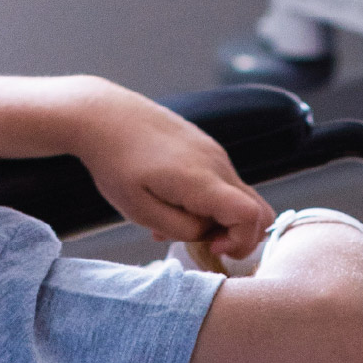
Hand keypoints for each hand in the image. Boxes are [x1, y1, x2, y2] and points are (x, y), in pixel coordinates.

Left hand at [73, 84, 273, 258]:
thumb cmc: (115, 164)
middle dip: (239, 235)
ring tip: (174, 220)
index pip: (251, 216)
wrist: (103, 115)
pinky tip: (172, 201)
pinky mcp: (206, 147)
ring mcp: (215, 152)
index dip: (241, 241)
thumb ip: (181, 229)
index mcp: (201, 181)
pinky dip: (209, 201)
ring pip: (239, 197)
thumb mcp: (139, 211)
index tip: (212, 247)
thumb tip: (207, 233)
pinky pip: (223, 182)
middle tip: (202, 243)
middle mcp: (217, 164)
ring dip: (218, 218)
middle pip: (259, 209)